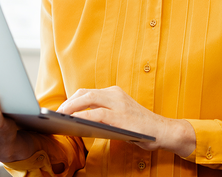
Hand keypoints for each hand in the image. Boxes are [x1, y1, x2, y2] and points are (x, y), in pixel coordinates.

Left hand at [56, 86, 195, 156]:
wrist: (163, 131)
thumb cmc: (141, 126)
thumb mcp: (121, 114)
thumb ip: (105, 113)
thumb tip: (82, 119)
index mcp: (115, 93)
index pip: (88, 92)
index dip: (72, 99)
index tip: (62, 108)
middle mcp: (116, 94)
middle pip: (85, 93)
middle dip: (69, 102)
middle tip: (58, 113)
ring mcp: (119, 104)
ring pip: (89, 99)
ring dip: (72, 108)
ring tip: (62, 117)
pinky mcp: (121, 117)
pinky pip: (96, 114)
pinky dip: (83, 117)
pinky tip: (74, 123)